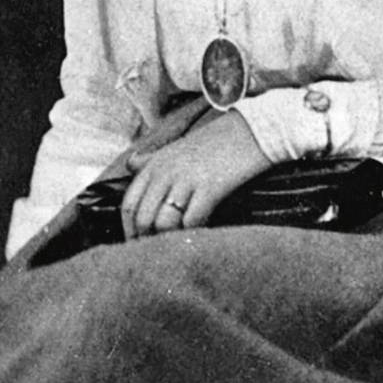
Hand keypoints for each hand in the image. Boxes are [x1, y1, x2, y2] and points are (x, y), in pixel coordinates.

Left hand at [121, 112, 269, 238]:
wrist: (253, 130)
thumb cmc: (215, 142)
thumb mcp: (177, 146)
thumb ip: (151, 159)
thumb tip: (130, 164)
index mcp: (156, 164)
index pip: (129, 204)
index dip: (130, 229)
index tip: (139, 243)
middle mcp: (166, 172)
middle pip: (144, 218)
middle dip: (148, 240)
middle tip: (160, 253)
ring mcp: (187, 180)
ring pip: (164, 224)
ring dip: (171, 239)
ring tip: (181, 244)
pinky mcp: (210, 188)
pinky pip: (192, 221)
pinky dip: (194, 233)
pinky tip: (202, 234)